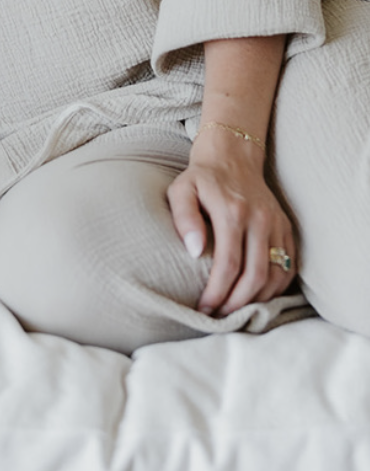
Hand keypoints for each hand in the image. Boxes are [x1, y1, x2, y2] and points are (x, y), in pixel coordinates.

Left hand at [167, 135, 297, 315]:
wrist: (232, 156)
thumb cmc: (201, 178)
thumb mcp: (181, 190)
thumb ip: (184, 218)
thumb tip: (195, 252)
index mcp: (232, 211)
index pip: (229, 264)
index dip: (217, 292)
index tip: (204, 308)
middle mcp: (259, 219)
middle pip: (255, 276)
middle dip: (237, 303)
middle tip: (219, 315)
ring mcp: (276, 223)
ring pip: (276, 276)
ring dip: (257, 300)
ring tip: (236, 309)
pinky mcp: (286, 227)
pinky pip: (288, 267)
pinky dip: (276, 288)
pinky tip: (257, 296)